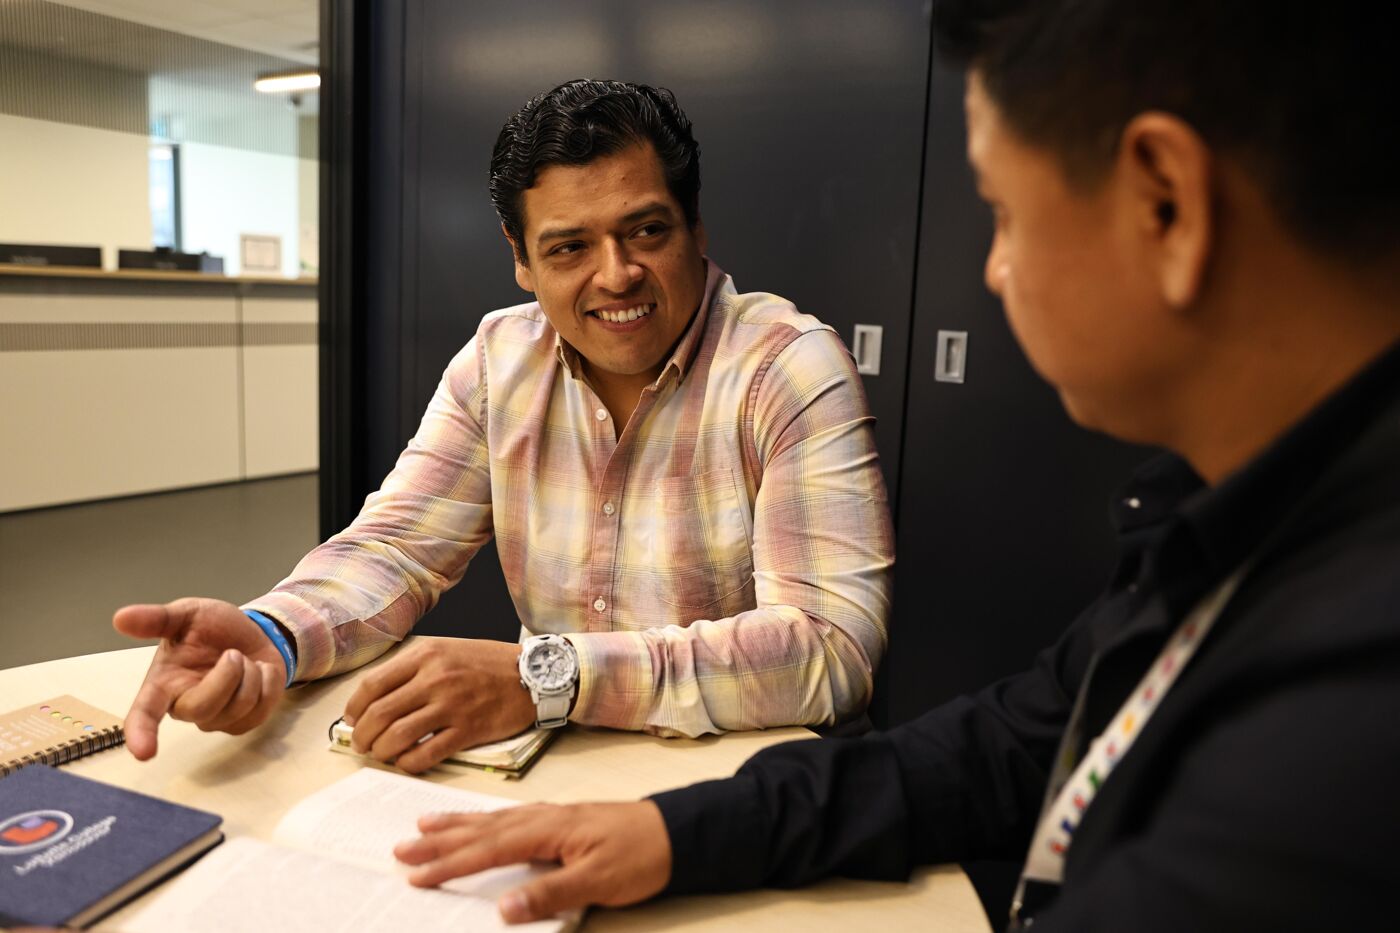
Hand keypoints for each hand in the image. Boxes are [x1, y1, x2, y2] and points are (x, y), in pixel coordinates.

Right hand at [113, 598, 287, 759]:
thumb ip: (156, 619)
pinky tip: (259, 670)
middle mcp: (185, 707)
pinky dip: (269, 681)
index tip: (143, 752)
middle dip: (226, 676)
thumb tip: (120, 618)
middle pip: (203, 708)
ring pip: (238, 707)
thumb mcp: (186, 614)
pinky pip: (262, 708)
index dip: (141, 733)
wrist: (250, 632)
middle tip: (232, 653)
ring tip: (243, 658)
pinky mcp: (244, 723)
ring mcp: (216, 719)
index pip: (145, 713)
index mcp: (163, 684)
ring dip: (251, 674)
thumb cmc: (210, 628)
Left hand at [341, 639, 535, 772]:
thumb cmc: (488, 662)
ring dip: (381, 751)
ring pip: (397, 736)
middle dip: (362, 735)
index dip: (354, 707)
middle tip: (362, 744)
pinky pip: (426, 754)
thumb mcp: (448, 649)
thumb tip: (376, 697)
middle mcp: (435, 678)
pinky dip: (408, 763)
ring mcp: (452, 705)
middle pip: (379, 714)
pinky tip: (407, 762)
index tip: (352, 719)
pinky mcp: (468, 730)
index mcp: (426, 655)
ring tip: (382, 754)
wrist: (534, 674)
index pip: (373, 684)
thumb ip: (414, 668)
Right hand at [394, 801, 671, 922]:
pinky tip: (479, 822)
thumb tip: (503, 908)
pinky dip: (485, 819)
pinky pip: (509, 817)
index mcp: (546, 830)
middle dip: (440, 840)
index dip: (450, 864)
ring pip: (492, 820)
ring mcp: (551, 816)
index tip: (416, 874)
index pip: (488, 849)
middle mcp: (543, 817)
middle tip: (401, 847)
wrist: (675, 832)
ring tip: (424, 824)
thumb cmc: (640, 856)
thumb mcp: (597, 882)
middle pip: (481, 830)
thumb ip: (549, 894)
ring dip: (457, 824)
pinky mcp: (561, 820)